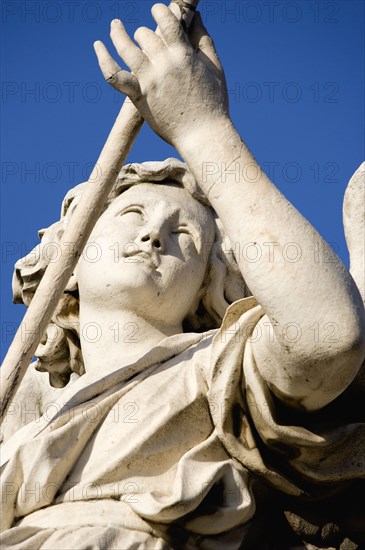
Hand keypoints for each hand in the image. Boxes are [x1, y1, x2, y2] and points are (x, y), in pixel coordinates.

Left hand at [94, 3, 228, 147]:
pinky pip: (114, 75)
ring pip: (126, 47)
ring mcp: (149, 80)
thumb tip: (195, 16)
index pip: (166, 20)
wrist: (202, 134)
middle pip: (145, 35)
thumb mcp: (214, 67)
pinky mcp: (138, 96)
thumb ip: (203, 39)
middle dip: (146, 33)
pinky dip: (103, 59)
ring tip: (115, 26)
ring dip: (118, 33)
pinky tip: (98, 45)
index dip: (160, 11)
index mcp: (183, 55)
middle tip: (147, 39)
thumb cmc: (212, 103)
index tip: (158, 10)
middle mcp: (164, 64)